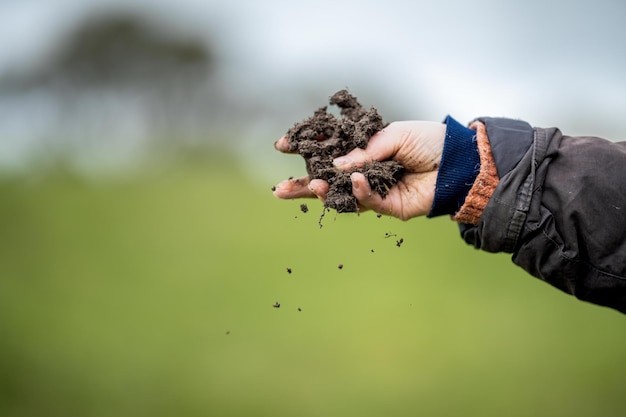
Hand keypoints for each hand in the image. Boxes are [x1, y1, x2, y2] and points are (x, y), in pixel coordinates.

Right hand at [273, 121, 444, 219]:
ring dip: (324, 191)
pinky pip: (367, 201)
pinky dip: (359, 191)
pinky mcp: (387, 206)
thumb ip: (364, 150)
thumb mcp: (392, 134)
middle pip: (328, 178)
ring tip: (311, 185)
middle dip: (302, 183)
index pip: (329, 149)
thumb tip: (337, 166)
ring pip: (342, 195)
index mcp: (364, 147)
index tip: (283, 144)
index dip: (307, 148)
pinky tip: (355, 181)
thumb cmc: (429, 141)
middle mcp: (365, 169)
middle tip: (279, 189)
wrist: (459, 162)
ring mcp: (374, 189)